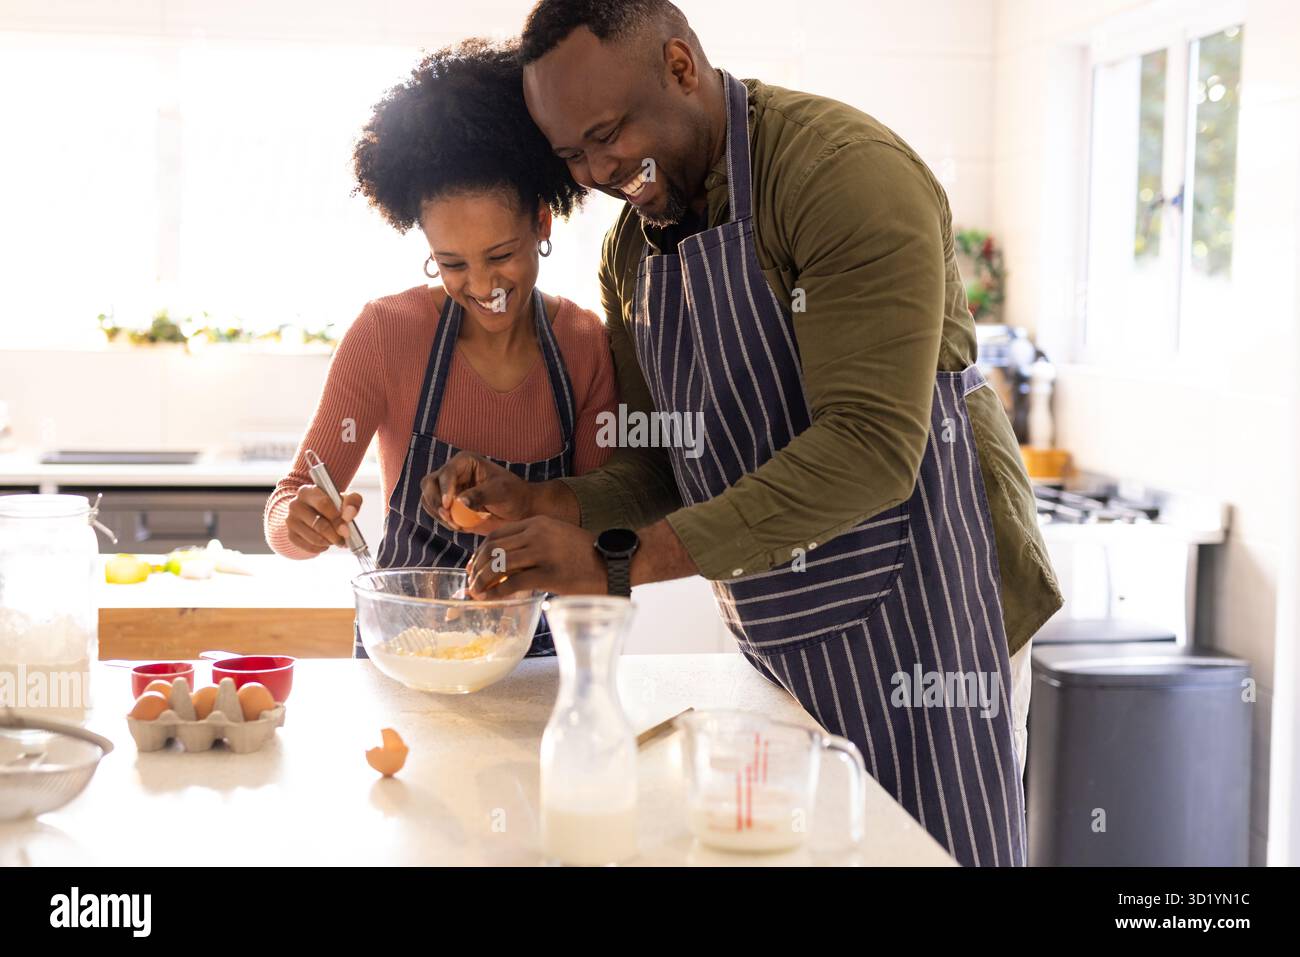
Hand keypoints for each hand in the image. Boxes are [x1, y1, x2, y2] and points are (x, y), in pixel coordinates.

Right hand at [286, 485, 361, 554]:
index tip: (346, 527)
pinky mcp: (290, 535)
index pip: (323, 504)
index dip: (337, 518)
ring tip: (337, 539)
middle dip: (335, 534)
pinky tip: (326, 543)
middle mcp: (295, 504)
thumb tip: (350, 514)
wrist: (312, 512)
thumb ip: (351, 502)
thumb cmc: (330, 504)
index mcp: (307, 491)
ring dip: (330, 542)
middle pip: (319, 524)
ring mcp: (291, 521)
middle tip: (345, 538)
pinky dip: (321, 548)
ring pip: (314, 538)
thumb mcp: (342, 498)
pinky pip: (309, 546)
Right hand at [421, 451, 533, 533]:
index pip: (446, 473)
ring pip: (428, 499)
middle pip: (429, 484)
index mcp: (464, 462)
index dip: (444, 489)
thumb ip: (480, 495)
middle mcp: (453, 473)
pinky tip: (458, 526)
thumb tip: (459, 502)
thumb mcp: (500, 492)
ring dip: (438, 514)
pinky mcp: (449, 505)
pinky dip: (443, 521)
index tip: (448, 505)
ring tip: (457, 524)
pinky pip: (435, 513)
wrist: (519, 509)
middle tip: (448, 517)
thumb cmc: (514, 494)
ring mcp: (448, 489)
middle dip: (435, 502)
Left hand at [465, 516, 606, 597]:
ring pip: (498, 564)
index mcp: (537, 522)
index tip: (474, 568)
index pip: (496, 534)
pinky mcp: (549, 573)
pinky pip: (512, 582)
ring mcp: (543, 552)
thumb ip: (533, 544)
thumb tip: (507, 566)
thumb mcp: (556, 537)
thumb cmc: (586, 555)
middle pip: (492, 548)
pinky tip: (490, 599)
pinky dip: (496, 592)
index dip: (479, 553)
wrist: (615, 561)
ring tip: (477, 593)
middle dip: (476, 568)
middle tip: (471, 584)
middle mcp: (537, 533)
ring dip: (482, 580)